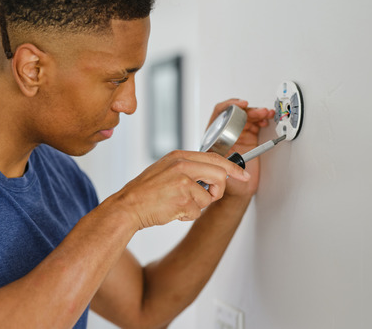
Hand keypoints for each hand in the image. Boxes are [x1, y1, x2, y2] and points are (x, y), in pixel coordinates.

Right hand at [113, 150, 250, 229]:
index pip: (215, 157)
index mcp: (179, 156)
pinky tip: (172, 210)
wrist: (128, 206)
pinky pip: (197, 212)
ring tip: (177, 203)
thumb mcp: (166, 169)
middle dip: (217, 191)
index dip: (233, 167)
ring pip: (208, 197)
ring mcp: (183, 182)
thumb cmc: (146, 191)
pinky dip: (187, 215)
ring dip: (196, 206)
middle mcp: (182, 166)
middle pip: (220, 175)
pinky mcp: (182, 199)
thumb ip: (189, 168)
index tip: (244, 175)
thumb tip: (214, 174)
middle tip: (208, 196)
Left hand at [206, 99, 275, 198]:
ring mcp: (237, 136)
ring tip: (266, 115)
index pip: (219, 114)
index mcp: (214, 137)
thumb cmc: (226, 183)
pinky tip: (266, 121)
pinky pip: (254, 125)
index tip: (241, 105)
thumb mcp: (224, 172)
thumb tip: (237, 159)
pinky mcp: (247, 139)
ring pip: (246, 118)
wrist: (237, 191)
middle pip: (236, 114)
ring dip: (257, 114)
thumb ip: (229, 165)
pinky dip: (261, 120)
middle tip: (260, 113)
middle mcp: (225, 134)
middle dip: (249, 110)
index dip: (230, 106)